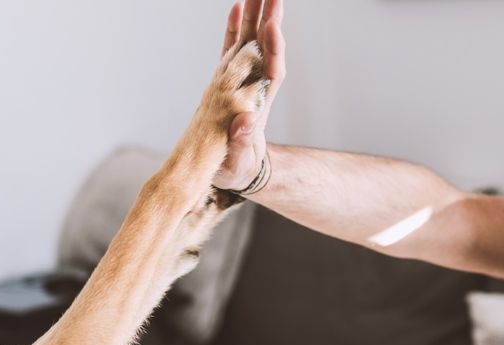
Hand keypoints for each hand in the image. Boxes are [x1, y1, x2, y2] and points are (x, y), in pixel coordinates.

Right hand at [213, 0, 285, 191]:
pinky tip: (237, 6)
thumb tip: (245, 122)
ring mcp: (242, 81)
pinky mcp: (229, 81)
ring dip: (256, 16)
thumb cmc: (238, 170)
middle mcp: (254, 87)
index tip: (272, 25)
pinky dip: (235, 28)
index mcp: (257, 106)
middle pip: (265, 48)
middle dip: (269, 19)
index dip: (273, 49)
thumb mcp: (238, 163)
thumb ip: (241, 143)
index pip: (270, 71)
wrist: (238, 170)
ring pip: (251, 42)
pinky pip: (233, 49)